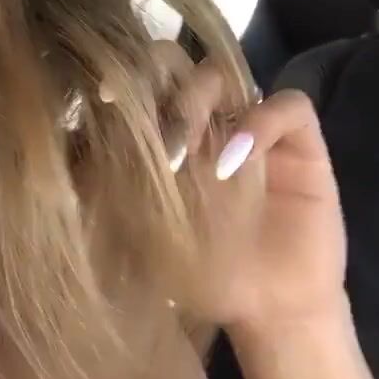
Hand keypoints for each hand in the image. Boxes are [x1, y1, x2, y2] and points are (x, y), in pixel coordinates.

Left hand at [126, 41, 348, 335]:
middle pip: (181, 67)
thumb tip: (77, 151)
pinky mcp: (302, 145)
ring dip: (200, 98)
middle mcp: (207, 122)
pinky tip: (236, 159)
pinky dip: (261, 121)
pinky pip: (288, 106)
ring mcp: (253, 127)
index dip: (126, 81)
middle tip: (150, 127)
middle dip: (161, 83)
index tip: (107, 97)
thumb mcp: (147, 232)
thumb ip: (118, 189)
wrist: (266, 310)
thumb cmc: (201, 274)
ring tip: (185, 147)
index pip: (144, 85)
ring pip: (227, 74)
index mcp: (165, 137)